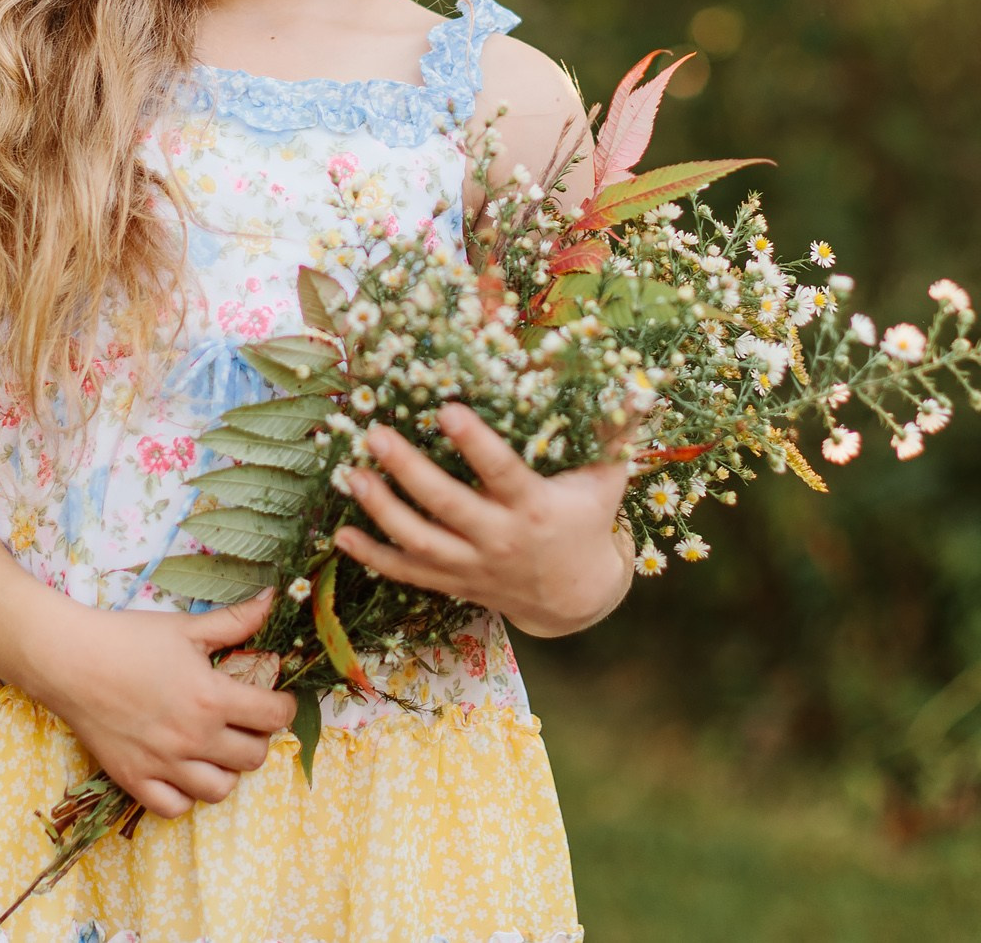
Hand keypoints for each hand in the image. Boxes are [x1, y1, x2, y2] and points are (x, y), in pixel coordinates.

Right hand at [25, 590, 295, 818]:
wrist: (69, 660)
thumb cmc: (128, 639)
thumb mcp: (186, 627)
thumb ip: (234, 621)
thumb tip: (273, 598)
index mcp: (211, 697)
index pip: (274, 716)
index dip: (284, 707)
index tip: (277, 699)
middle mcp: (193, 737)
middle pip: (254, 757)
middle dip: (257, 737)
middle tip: (243, 721)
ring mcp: (164, 764)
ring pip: (220, 790)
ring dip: (225, 770)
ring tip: (215, 748)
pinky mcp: (134, 779)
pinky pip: (175, 808)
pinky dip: (184, 795)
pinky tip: (180, 771)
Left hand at [333, 405, 632, 638]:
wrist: (574, 597)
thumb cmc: (587, 521)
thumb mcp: (607, 479)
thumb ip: (616, 432)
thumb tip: (639, 383)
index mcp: (534, 508)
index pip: (501, 472)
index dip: (475, 442)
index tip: (446, 408)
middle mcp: (499, 540)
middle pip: (446, 506)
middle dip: (407, 471)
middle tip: (374, 434)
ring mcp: (471, 566)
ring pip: (419, 542)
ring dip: (381, 511)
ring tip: (350, 477)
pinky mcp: (452, 583)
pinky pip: (407, 573)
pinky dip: (373, 557)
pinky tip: (341, 535)